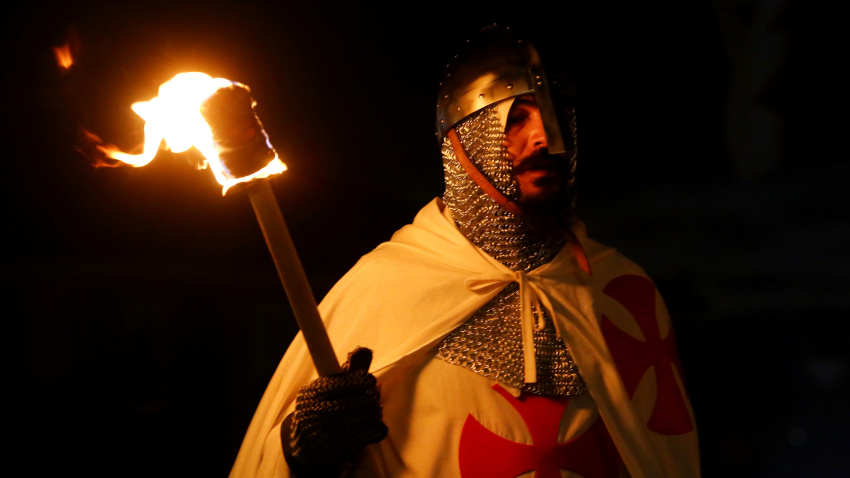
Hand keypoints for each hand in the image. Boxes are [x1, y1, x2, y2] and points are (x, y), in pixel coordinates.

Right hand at [283, 347, 387, 476]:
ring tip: (374, 409)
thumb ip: (347, 369)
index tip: (370, 381)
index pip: (344, 384)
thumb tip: (365, 349)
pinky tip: (373, 425)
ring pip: (366, 417)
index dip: (362, 381)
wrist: (304, 444)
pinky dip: (377, 428)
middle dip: (371, 396)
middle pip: (358, 401)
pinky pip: (370, 435)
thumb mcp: (327, 387)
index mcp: (314, 393)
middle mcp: (319, 413)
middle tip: (374, 396)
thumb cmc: (320, 407)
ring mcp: (329, 433)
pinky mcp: (341, 449)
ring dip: (375, 411)